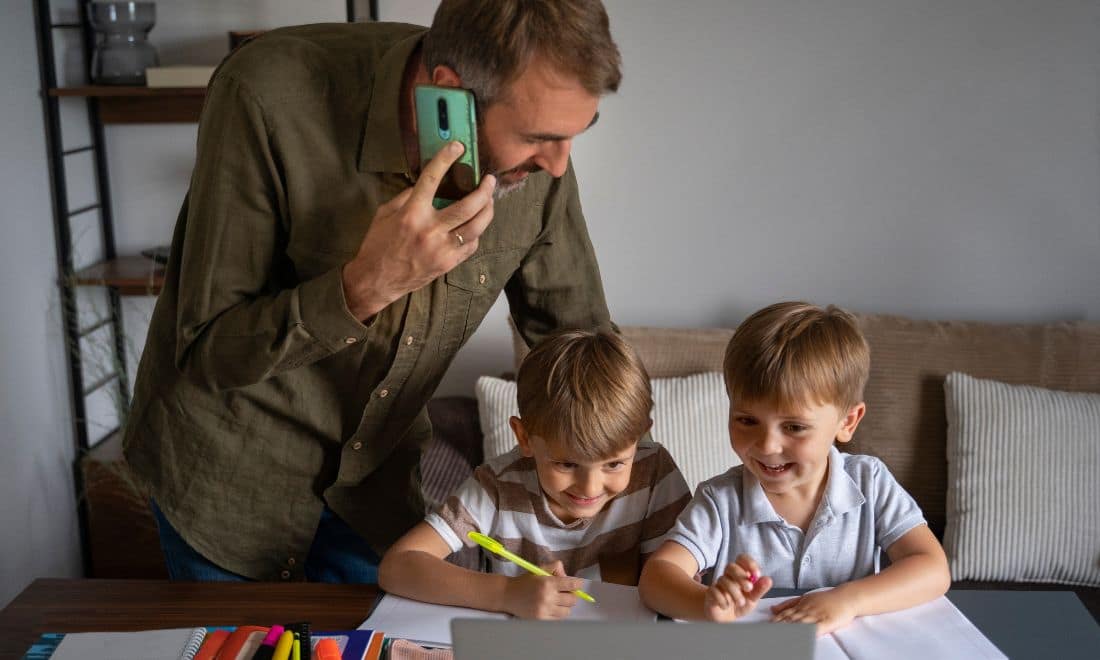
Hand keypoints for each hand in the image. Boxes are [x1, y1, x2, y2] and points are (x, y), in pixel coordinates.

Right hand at [341, 141, 496, 319]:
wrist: (376, 280)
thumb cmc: (378, 245)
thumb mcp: (385, 214)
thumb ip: (407, 197)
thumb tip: (427, 184)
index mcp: (411, 214)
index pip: (431, 180)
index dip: (446, 159)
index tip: (457, 147)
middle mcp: (430, 231)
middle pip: (468, 205)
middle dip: (484, 189)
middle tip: (489, 180)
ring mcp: (442, 249)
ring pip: (477, 226)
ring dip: (487, 210)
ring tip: (489, 200)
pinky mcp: (449, 263)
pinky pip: (471, 244)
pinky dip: (476, 232)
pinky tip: (475, 225)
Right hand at [502, 561, 584, 619]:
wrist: (507, 595)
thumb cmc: (525, 581)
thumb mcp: (539, 568)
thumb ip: (555, 567)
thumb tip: (567, 576)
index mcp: (548, 582)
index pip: (572, 584)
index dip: (578, 584)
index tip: (578, 584)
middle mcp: (548, 597)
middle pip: (572, 599)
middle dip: (571, 595)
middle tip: (566, 592)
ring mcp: (545, 609)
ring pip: (567, 611)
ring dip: (565, 605)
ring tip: (558, 601)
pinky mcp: (541, 619)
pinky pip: (558, 618)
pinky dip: (558, 613)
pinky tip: (552, 607)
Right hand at [702, 554, 771, 621]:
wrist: (726, 618)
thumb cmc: (740, 604)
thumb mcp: (753, 599)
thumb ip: (760, 589)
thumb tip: (768, 579)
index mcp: (740, 574)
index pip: (742, 559)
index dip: (749, 563)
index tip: (757, 574)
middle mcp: (728, 576)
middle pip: (730, 566)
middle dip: (740, 576)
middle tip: (749, 588)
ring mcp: (718, 584)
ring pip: (723, 580)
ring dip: (734, 592)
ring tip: (741, 602)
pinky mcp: (710, 593)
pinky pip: (714, 591)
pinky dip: (722, 599)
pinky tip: (726, 606)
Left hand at [771, 588, 856, 634]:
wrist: (846, 597)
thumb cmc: (826, 599)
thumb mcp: (805, 598)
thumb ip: (788, 604)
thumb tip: (772, 609)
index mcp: (800, 605)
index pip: (783, 616)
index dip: (773, 623)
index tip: (763, 628)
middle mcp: (806, 610)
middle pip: (788, 621)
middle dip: (777, 628)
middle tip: (766, 634)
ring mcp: (816, 616)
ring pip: (799, 625)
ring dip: (788, 631)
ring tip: (778, 637)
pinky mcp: (827, 622)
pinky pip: (815, 629)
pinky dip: (807, 633)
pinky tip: (800, 638)